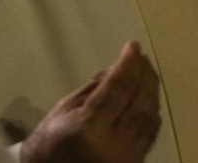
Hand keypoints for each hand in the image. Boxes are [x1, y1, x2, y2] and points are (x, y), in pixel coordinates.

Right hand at [21, 42, 161, 162]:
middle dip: (144, 75)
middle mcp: (114, 144)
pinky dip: (151, 112)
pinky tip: (147, 98)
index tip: (133, 46)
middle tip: (143, 58)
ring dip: (151, 91)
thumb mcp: (60, 113)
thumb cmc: (46, 148)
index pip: (117, 89)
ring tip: (146, 73)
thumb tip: (115, 69)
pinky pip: (150, 133)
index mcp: (89, 130)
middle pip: (140, 102)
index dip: (127, 65)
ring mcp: (128, 157)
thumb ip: (91, 90)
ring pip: (149, 117)